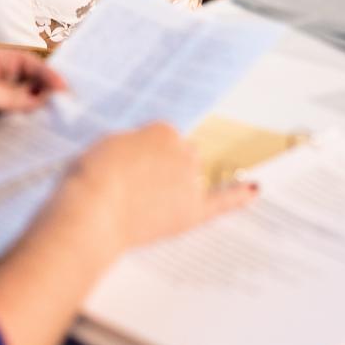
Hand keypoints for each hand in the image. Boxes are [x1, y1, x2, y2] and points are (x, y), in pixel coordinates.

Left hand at [0, 48, 65, 130]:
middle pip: (19, 80)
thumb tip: (39, 100)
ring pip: (10, 99)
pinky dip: (11, 121)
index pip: (22, 61)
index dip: (45, 73)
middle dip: (40, 91)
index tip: (63, 88)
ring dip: (27, 108)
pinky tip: (20, 131)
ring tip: (46, 120)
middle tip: (61, 106)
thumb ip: (12, 96)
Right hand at [68, 122, 256, 250]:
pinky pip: (222, 202)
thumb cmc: (90, 177)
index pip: (163, 136)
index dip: (145, 151)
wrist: (92, 214)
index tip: (132, 161)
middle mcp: (183, 153)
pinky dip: (238, 197)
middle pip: (182, 155)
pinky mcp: (191, 213)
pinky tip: (253, 191)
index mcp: (162, 131)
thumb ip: (132, 144)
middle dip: (165, 166)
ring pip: (192, 178)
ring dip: (177, 184)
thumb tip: (141, 154)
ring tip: (144, 200)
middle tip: (135, 183)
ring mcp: (190, 184)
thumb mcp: (106, 144)